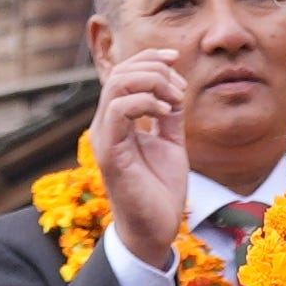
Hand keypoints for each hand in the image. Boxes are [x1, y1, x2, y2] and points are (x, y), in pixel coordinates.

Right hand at [84, 47, 191, 268]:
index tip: (175, 57)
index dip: (148, 57)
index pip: (124, 72)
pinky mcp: (110, 153)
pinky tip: (166, 113)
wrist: (156, 228)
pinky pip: (118, 110)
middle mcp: (106, 124)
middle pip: (119, 72)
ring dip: (152, 83)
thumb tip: (174, 85)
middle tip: (180, 88)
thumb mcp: (170, 142)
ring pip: (117, 85)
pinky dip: (145, 102)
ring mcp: (105, 137)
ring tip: (174, 100)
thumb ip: (169, 114)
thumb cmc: (160, 189)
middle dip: (154, 68)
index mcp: (118, 119)